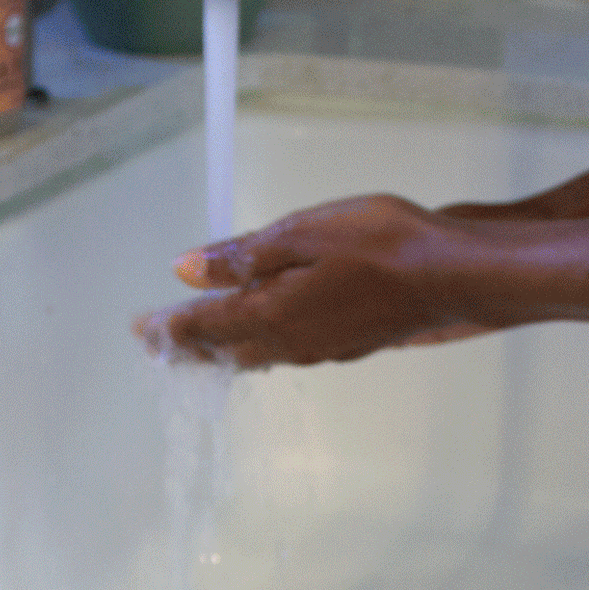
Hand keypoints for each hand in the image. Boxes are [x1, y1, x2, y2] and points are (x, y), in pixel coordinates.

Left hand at [134, 194, 497, 368]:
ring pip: (250, 355)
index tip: (137, 328)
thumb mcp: (301, 234)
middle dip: (183, 345)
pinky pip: (281, 352)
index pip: (200, 324)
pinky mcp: (341, 348)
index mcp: (268, 313)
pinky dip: (254, 346)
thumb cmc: (381, 246)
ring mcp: (315, 350)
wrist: (451, 279)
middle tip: (154, 343)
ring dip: (217, 350)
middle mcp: (285, 343)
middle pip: (219, 349)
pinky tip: (256, 340)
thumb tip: (185, 270)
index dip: (165, 326)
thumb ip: (241, 256)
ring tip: (193, 346)